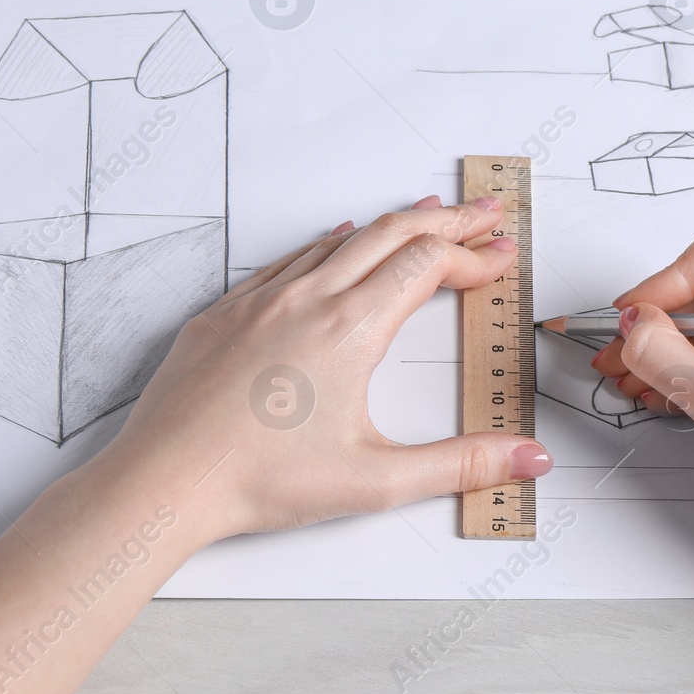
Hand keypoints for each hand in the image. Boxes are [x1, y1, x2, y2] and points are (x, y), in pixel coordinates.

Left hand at [91, 195, 552, 550]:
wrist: (164, 480)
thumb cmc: (258, 480)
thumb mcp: (378, 480)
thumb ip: (462, 465)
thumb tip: (529, 461)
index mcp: (349, 328)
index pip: (428, 266)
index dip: (474, 257)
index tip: (502, 259)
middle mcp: (307, 299)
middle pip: (391, 235)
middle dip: (447, 220)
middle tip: (485, 212)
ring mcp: (261, 300)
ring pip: (340, 240)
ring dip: (391, 225)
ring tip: (426, 215)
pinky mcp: (226, 313)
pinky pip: (287, 259)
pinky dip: (328, 244)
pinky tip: (336, 242)